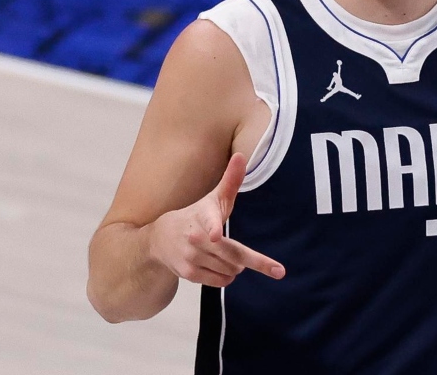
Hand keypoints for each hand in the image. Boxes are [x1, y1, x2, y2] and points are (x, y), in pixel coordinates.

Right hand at [148, 153, 285, 286]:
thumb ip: (230, 180)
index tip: (216, 236)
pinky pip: (220, 281)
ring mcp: (191, 257)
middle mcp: (196, 238)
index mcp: (204, 216)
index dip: (214, 228)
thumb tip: (241, 155)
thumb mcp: (214, 198)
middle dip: (257, 263)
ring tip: (228, 257)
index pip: (210, 222)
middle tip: (276, 269)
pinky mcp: (188, 273)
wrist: (160, 238)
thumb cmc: (196, 215)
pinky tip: (220, 267)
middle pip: (234, 256)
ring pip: (231, 270)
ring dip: (237, 267)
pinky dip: (227, 277)